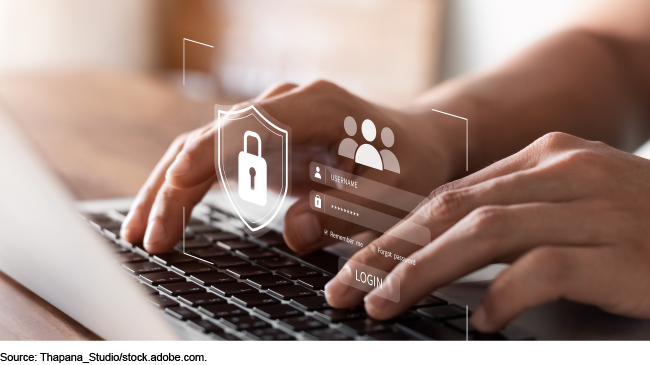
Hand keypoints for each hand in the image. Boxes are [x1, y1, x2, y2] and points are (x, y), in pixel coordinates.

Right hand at [120, 80, 462, 252]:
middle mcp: (282, 107)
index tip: (177, 186)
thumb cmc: (407, 164)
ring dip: (167, 190)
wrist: (411, 145)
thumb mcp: (392, 192)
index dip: (208, 154)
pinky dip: (184, 191)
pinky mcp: (259, 144)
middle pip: (211, 138)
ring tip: (140, 235)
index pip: (248, 125)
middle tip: (150, 237)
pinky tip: (165, 219)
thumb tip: (293, 232)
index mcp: (315, 107)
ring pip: (199, 150)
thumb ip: (347, 211)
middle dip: (174, 186)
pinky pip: (210, 164)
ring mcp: (266, 123)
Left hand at [325, 132, 649, 331]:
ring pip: (485, 232)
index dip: (398, 231)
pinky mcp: (621, 250)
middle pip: (453, 209)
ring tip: (386, 303)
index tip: (359, 263)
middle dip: (392, 251)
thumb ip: (514, 216)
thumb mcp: (570, 206)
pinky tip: (484, 320)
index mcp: (545, 158)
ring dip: (425, 270)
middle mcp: (563, 172)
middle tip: (348, 286)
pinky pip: (547, 268)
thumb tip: (440, 249)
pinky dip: (506, 295)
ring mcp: (594, 206)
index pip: (451, 195)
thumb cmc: (641, 229)